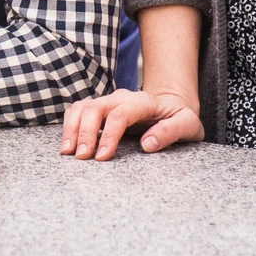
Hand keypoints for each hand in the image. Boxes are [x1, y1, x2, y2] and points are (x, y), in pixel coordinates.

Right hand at [60, 88, 205, 160]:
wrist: (173, 105)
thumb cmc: (180, 118)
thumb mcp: (188, 125)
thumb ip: (170, 132)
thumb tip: (147, 144)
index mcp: (143, 102)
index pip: (119, 114)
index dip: (108, 135)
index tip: (101, 157)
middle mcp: (122, 98)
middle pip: (95, 107)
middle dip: (84, 132)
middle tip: (80, 157)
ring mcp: (109, 102)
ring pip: (82, 107)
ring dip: (72, 128)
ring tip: (67, 152)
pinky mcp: (101, 110)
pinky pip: (78, 111)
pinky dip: (69, 126)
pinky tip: (68, 145)